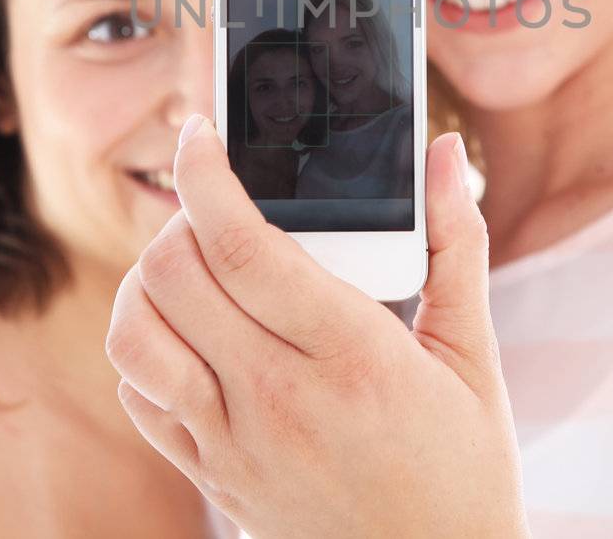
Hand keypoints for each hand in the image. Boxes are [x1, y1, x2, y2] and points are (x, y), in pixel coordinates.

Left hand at [105, 114, 528, 538]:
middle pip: (175, 277)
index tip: (199, 134)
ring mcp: (237, 445)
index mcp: (353, 356)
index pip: (243, 245)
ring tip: (192, 267)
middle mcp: (280, 399)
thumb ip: (455, 246)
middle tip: (214, 207)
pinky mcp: (214, 477)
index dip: (205, 175)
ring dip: (149, 284)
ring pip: (138, 336)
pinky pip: (142, 398)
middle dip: (180, 219)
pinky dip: (147, 351)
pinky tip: (189, 335)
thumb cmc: (465, 472)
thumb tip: (444, 153)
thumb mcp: (473, 358)